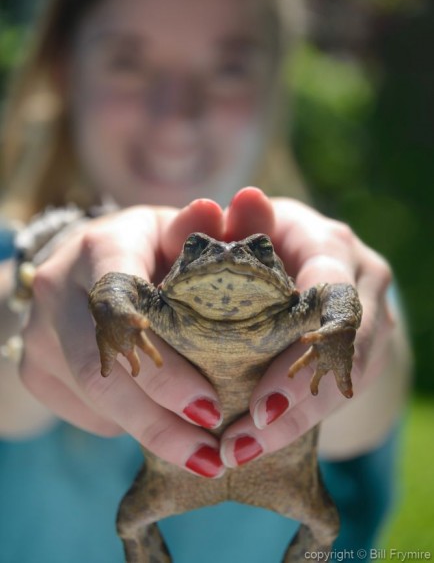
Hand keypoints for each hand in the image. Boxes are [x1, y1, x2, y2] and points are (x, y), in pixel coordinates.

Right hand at [20, 201, 230, 477]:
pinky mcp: (34, 365)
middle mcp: (58, 285)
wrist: (90, 266)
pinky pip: (82, 410)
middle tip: (210, 456)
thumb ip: (199, 229)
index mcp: (101, 245)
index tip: (210, 407)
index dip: (163, 364)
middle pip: (101, 367)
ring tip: (199, 455)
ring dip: (147, 433)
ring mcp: (39, 329)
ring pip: (90, 396)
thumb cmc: (150, 248)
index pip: (121, 304)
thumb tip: (223, 210)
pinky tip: (157, 423)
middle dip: (157, 420)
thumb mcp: (175, 232)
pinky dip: (123, 426)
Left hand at [219, 188, 393, 466]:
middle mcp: (361, 274)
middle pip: (349, 346)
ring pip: (351, 375)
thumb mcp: (240, 230)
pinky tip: (262, 440)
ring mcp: (371, 311)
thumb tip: (217, 207)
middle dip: (300, 401)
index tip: (261, 400)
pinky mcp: (366, 343)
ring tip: (244, 451)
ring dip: (299, 419)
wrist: (297, 263)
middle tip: (246, 441)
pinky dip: (302, 417)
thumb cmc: (258, 240)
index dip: (304, 349)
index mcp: (328, 240)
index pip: (332, 292)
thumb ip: (225, 226)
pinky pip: (344, 385)